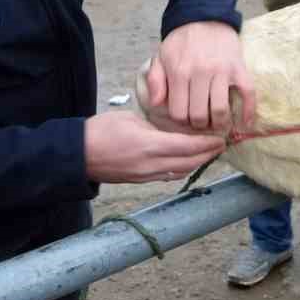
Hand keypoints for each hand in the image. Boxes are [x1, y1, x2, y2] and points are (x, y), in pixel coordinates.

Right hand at [84, 110, 223, 182]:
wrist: (77, 154)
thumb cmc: (101, 130)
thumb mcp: (132, 119)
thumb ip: (156, 126)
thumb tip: (175, 129)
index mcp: (149, 145)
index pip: (188, 147)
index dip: (207, 144)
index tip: (220, 139)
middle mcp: (151, 165)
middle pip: (189, 162)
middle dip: (207, 155)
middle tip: (221, 146)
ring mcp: (146, 176)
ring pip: (180, 171)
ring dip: (196, 163)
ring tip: (208, 153)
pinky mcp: (140, 180)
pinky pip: (167, 175)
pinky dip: (181, 168)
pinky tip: (187, 161)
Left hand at [144, 21, 256, 131]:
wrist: (205, 16)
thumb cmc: (182, 41)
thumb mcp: (161, 56)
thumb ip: (155, 80)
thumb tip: (156, 104)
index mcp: (179, 72)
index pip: (179, 112)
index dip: (181, 121)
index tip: (185, 119)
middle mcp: (201, 73)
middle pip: (199, 115)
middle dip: (199, 124)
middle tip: (200, 122)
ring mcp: (222, 71)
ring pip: (220, 110)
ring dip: (219, 123)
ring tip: (217, 124)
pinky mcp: (239, 68)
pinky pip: (248, 94)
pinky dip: (249, 112)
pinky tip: (245, 124)